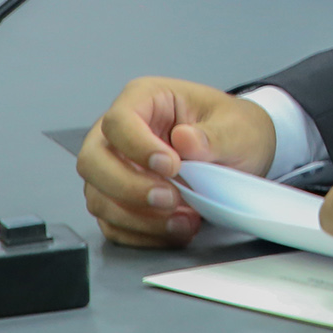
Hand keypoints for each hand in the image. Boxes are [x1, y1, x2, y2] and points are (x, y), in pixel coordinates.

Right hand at [77, 77, 275, 247]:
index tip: (172, 166)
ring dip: (137, 217)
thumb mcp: (236, 126)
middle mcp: (119, 133)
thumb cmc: (233, 129)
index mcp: (145, 99)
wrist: (239, 154)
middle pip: (92, 161)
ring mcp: (114, 168)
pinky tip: (174, 230)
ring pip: (98, 198)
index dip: (137, 146)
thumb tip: (185, 139)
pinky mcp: (118, 200)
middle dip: (127, 187)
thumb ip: (214, 135)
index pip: (119, 121)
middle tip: (170, 199)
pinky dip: (141, 233)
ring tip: (183, 220)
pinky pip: (112, 223)